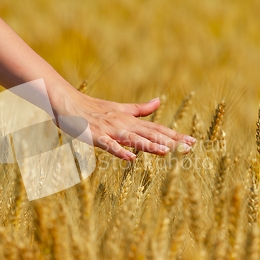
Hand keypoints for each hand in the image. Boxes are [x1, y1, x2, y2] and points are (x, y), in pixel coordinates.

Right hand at [49, 81, 195, 160]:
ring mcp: (110, 130)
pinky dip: (120, 151)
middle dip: (170, 140)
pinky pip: (109, 145)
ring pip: (132, 138)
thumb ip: (140, 109)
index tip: (192, 142)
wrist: (67, 102)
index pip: (156, 128)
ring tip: (166, 151)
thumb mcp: (119, 108)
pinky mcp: (95, 136)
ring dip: (149, 145)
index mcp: (130, 119)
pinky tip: (131, 159)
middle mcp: (123, 123)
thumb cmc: (92, 107)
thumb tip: (160, 101)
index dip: (174, 135)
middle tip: (189, 147)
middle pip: (149, 133)